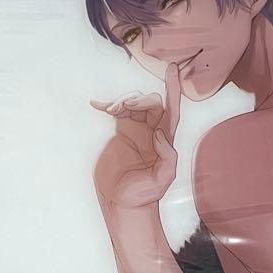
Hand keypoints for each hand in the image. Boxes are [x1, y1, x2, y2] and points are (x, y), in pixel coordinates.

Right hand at [92, 63, 181, 208]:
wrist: (123, 202)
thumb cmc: (145, 194)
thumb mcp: (162, 180)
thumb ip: (167, 158)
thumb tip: (159, 133)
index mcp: (165, 140)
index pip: (173, 110)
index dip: (174, 89)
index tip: (172, 70)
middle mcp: (153, 132)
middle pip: (151, 103)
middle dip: (140, 99)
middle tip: (124, 107)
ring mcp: (136, 131)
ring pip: (134, 104)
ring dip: (124, 101)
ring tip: (112, 109)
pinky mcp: (120, 133)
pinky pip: (117, 112)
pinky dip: (108, 105)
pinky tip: (98, 105)